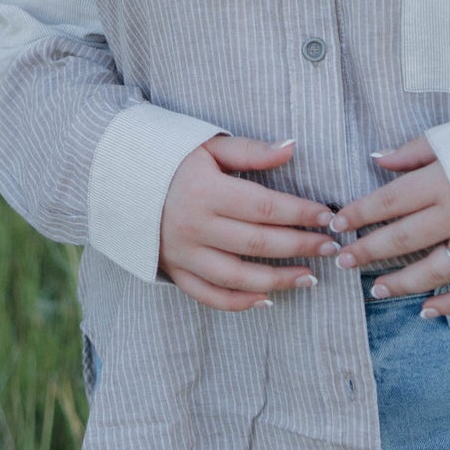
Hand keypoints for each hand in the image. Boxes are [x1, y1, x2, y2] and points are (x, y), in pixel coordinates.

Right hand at [158, 135, 339, 310]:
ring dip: (277, 280)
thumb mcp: (207, 146)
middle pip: (257, 243)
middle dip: (299, 246)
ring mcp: (183, 254)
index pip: (263, 207)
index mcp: (206, 192)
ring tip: (309, 277)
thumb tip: (292, 148)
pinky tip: (267, 300)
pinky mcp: (174, 271)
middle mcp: (194, 227)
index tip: (326, 217)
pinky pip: (209, 296)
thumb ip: (250, 151)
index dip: (299, 213)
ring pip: (237, 277)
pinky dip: (238, 302)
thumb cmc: (170, 159)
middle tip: (331, 248)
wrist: (117, 180)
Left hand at [330, 134, 449, 317]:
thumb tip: (378, 159)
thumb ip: (418, 150)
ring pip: (432, 271)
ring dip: (401, 283)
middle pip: (402, 239)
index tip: (336, 223)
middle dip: (368, 251)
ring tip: (376, 290)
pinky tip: (426, 311)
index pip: (388, 201)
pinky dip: (449, 305)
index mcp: (444, 180)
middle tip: (343, 260)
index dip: (359, 213)